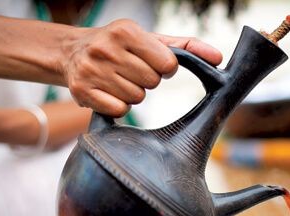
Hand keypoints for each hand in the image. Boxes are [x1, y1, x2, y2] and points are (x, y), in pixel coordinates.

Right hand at [63, 19, 222, 115]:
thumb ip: (186, 47)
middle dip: (147, 81)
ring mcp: (92, 70)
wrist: (71, 52)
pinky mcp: (82, 92)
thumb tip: (218, 58)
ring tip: (118, 79)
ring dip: (133, 94)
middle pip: (152, 83)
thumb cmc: (120, 46)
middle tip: (131, 71)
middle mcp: (106, 48)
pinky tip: (108, 92)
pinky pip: (119, 110)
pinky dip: (119, 106)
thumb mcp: (150, 39)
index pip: (168, 64)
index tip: (150, 62)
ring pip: (137, 98)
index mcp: (126, 31)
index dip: (163, 68)